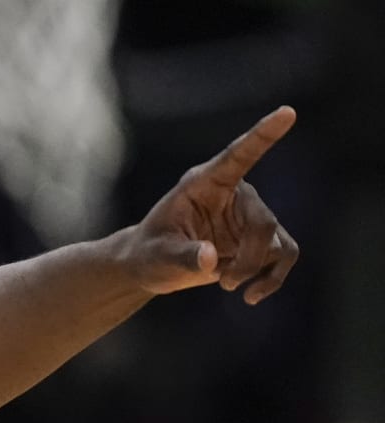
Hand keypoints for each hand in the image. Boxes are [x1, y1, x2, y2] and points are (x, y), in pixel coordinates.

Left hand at [125, 106, 300, 302]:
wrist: (150, 266)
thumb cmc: (148, 253)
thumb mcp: (157, 256)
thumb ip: (183, 256)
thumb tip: (212, 260)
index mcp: (204, 183)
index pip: (238, 156)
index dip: (262, 135)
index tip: (287, 113)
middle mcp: (234, 195)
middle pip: (264, 222)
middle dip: (249, 258)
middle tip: (224, 282)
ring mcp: (249, 217)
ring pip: (276, 243)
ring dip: (256, 270)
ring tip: (226, 286)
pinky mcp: (257, 240)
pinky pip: (283, 256)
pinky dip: (272, 278)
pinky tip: (251, 296)